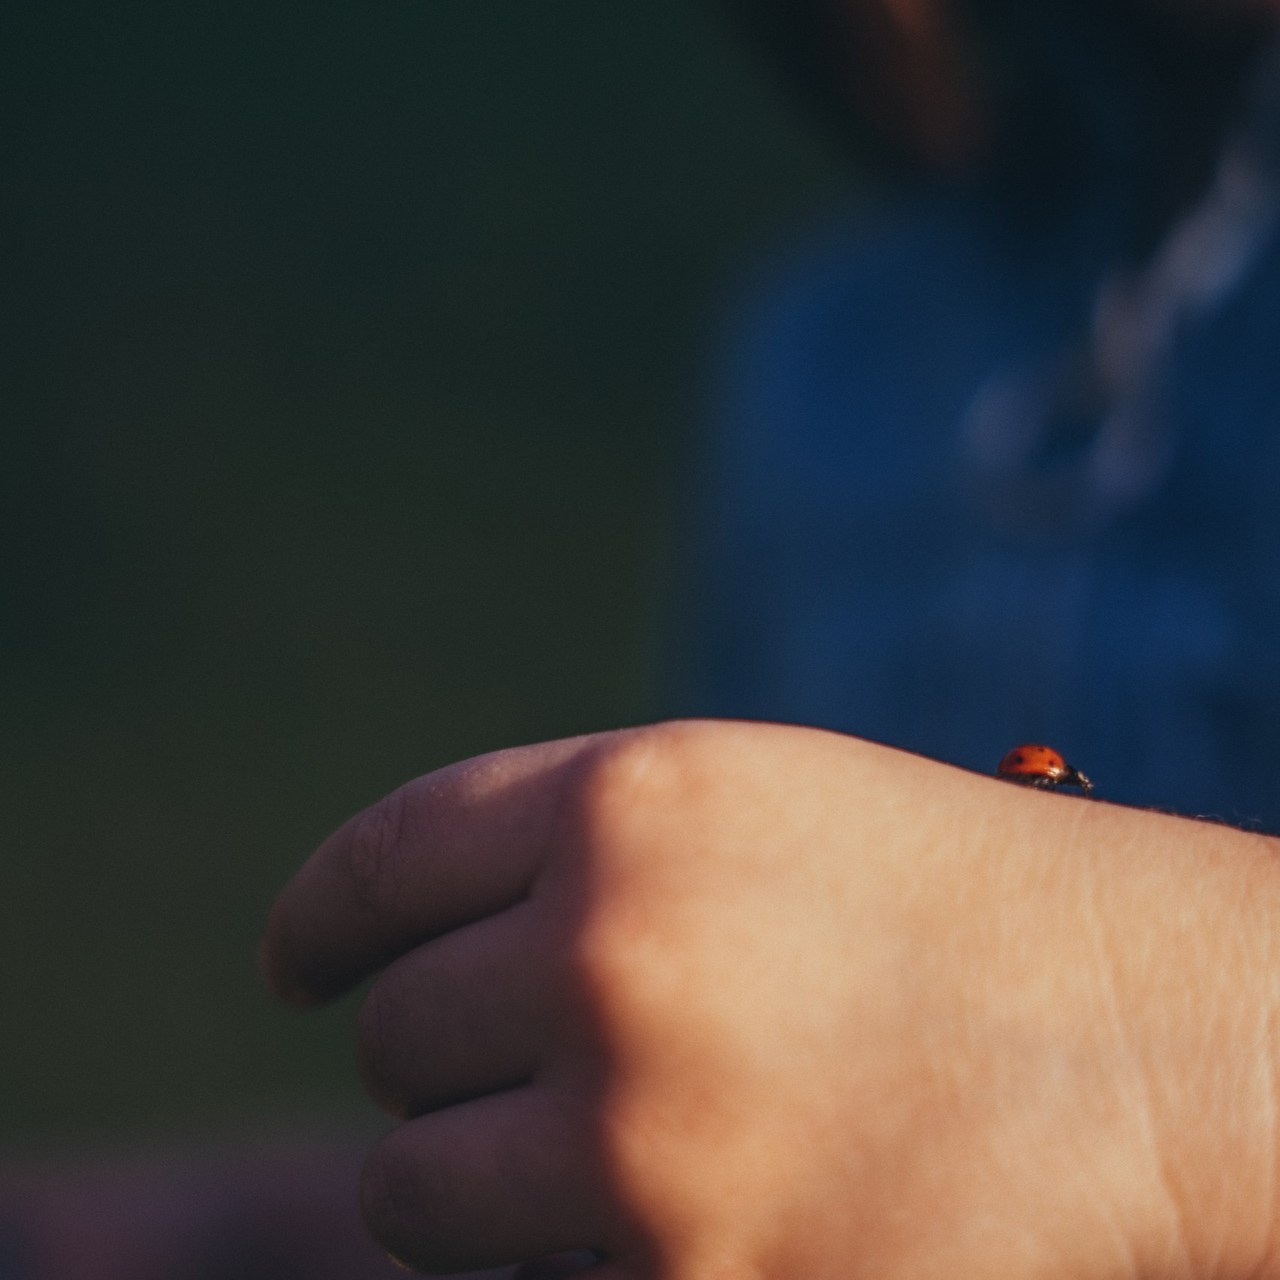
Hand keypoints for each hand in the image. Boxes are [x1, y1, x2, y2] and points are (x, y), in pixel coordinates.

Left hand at [262, 720, 1279, 1277]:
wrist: (1150, 1036)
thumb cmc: (945, 901)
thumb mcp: (752, 812)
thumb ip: (578, 860)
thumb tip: (402, 957)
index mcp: (631, 801)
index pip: (387, 860)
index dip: (323, 918)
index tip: (296, 967)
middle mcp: (614, 951)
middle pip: (399, 1039)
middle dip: (449, 1060)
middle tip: (553, 1069)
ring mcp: (643, 1137)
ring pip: (416, 1187)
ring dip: (475, 1182)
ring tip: (610, 1155)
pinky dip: (564, 1261)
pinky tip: (674, 1218)